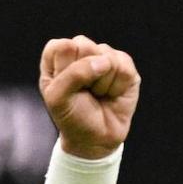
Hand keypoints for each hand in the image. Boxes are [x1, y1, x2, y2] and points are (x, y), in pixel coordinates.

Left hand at [39, 35, 140, 158]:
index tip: (65, 88)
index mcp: (58, 57)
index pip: (61, 46)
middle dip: (83, 75)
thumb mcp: (58, 99)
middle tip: (83, 92)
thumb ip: (73, 74)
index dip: (64, 68)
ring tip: (97, 94)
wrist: (95, 138)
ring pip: (106, 56)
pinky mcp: (124, 65)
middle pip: (84, 45)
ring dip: (101, 84)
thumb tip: (104, 61)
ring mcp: (103, 57)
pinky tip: (111, 94)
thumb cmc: (72, 117)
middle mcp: (80, 53)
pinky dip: (117, 87)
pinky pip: (124, 67)